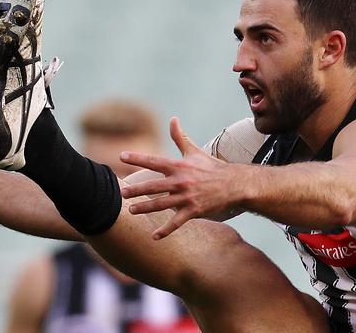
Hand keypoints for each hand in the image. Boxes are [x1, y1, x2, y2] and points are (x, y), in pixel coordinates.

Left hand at [121, 118, 243, 239]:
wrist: (233, 184)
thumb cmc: (211, 167)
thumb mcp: (194, 151)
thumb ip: (180, 137)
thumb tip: (173, 119)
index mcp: (179, 166)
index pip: (155, 161)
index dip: (137, 158)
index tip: (122, 156)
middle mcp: (181, 181)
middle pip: (153, 186)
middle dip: (136, 190)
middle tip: (122, 193)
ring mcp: (187, 197)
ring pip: (161, 204)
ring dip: (145, 208)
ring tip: (132, 211)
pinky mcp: (193, 211)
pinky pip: (177, 222)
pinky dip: (165, 231)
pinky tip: (154, 237)